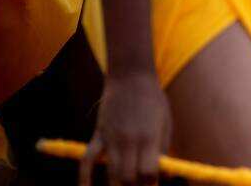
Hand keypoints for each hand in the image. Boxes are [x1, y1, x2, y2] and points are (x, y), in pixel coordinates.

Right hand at [80, 71, 171, 185]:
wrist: (131, 77)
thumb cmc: (153, 100)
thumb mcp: (165, 122)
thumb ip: (163, 149)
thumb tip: (163, 174)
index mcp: (150, 137)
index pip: (148, 172)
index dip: (151, 181)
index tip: (152, 180)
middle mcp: (130, 140)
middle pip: (129, 178)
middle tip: (138, 182)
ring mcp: (112, 138)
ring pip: (112, 174)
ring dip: (118, 184)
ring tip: (124, 183)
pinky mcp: (98, 134)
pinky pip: (88, 160)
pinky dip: (85, 177)